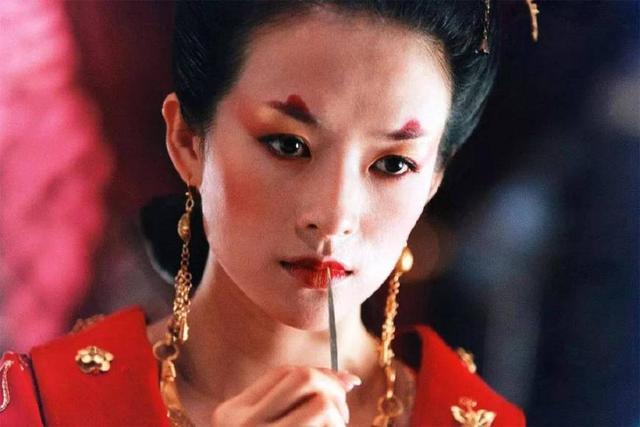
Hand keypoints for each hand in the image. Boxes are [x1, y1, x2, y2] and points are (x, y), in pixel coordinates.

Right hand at [211, 366, 361, 425]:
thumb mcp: (266, 426)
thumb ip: (291, 406)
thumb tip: (349, 379)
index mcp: (230, 412)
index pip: (283, 373)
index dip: (321, 371)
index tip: (347, 382)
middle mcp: (239, 422)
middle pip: (302, 377)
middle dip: (333, 386)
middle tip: (344, 413)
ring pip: (320, 402)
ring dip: (339, 415)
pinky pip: (325, 421)